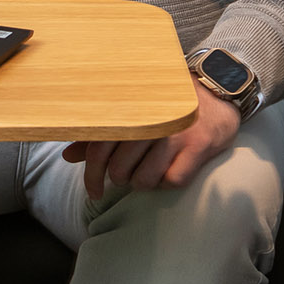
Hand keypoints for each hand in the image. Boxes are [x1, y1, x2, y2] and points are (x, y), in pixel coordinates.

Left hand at [58, 83, 241, 198]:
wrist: (216, 90)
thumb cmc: (166, 106)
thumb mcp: (133, 114)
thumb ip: (99, 135)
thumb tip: (67, 157)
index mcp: (128, 111)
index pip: (98, 151)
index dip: (92, 177)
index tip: (93, 193)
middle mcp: (150, 122)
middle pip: (120, 169)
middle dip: (121, 178)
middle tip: (129, 173)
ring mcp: (175, 134)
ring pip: (145, 179)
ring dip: (144, 182)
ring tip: (149, 171)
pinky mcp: (199, 146)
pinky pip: (173, 180)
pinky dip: (168, 182)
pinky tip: (170, 170)